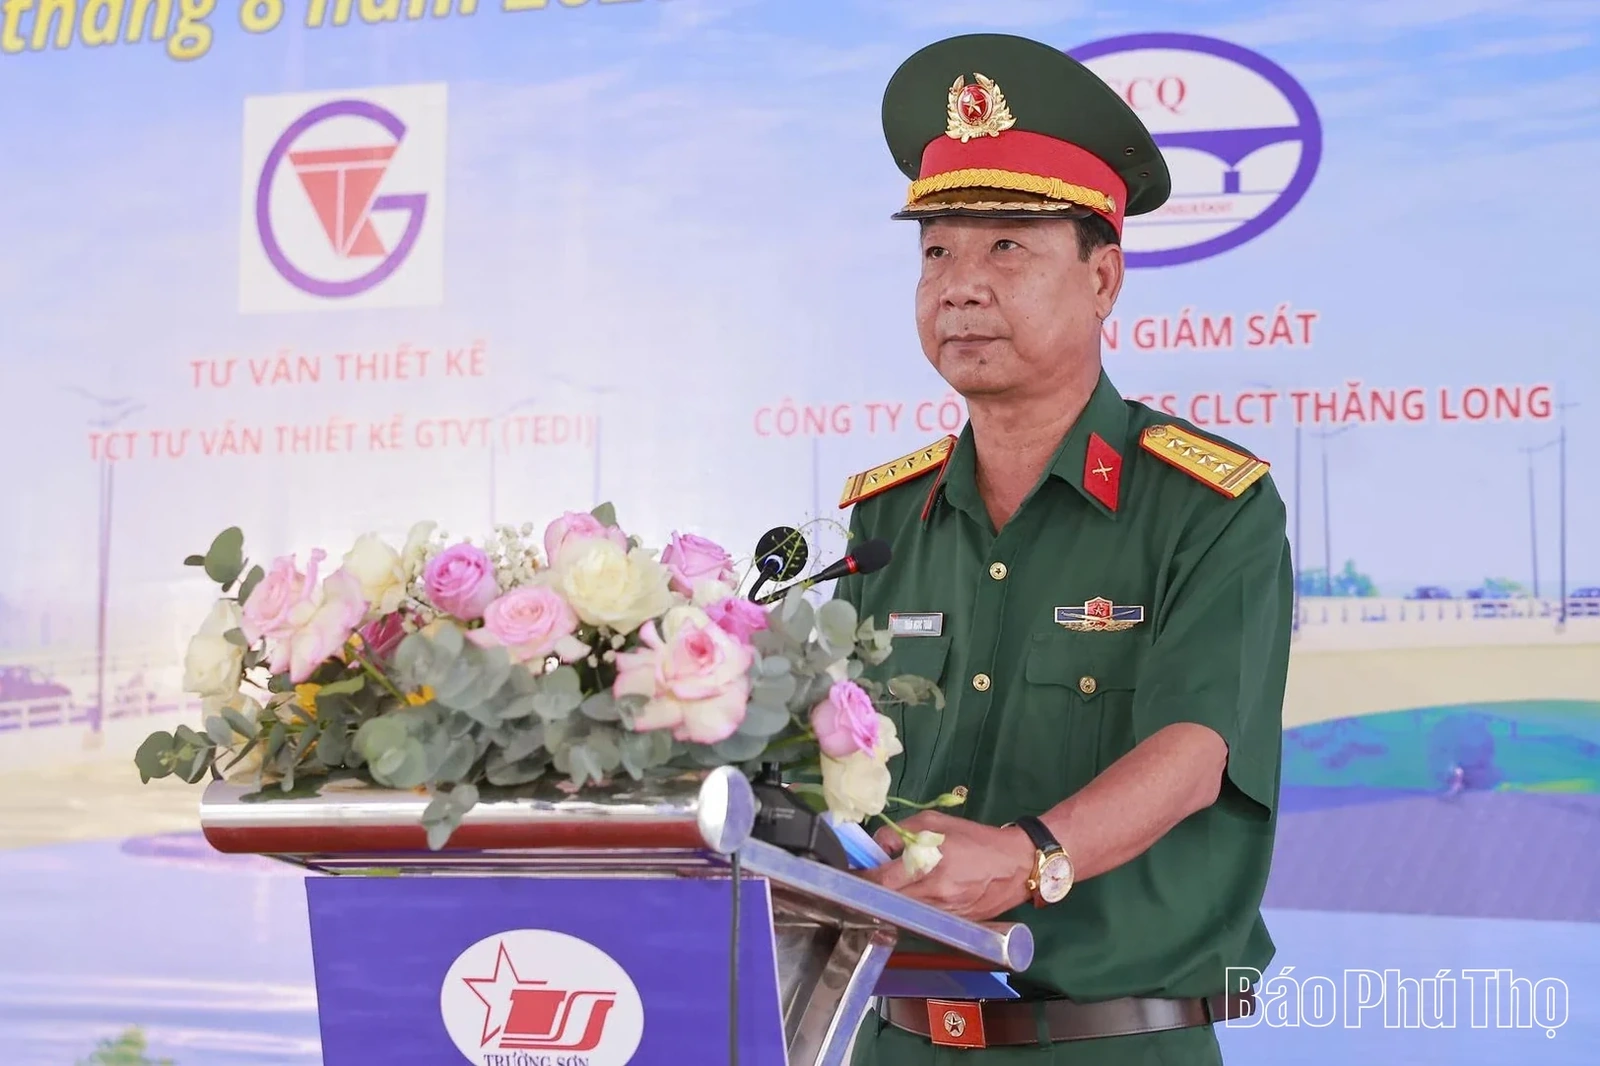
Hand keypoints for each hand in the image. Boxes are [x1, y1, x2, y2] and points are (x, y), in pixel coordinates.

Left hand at [860, 811, 1035, 921]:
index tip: (848, 874)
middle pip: (887, 902)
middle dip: (872, 891)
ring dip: (889, 902)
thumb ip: (900, 832)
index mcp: (931, 866)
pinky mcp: (951, 926)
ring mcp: (943, 915)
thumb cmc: (975, 839)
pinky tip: (911, 898)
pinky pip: (920, 919)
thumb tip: (875, 847)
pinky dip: (909, 910)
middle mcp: (935, 896)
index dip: (861, 879)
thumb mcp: (935, 823)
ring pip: (902, 914)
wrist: (1016, 865)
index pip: (882, 881)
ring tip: (887, 888)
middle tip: (863, 881)